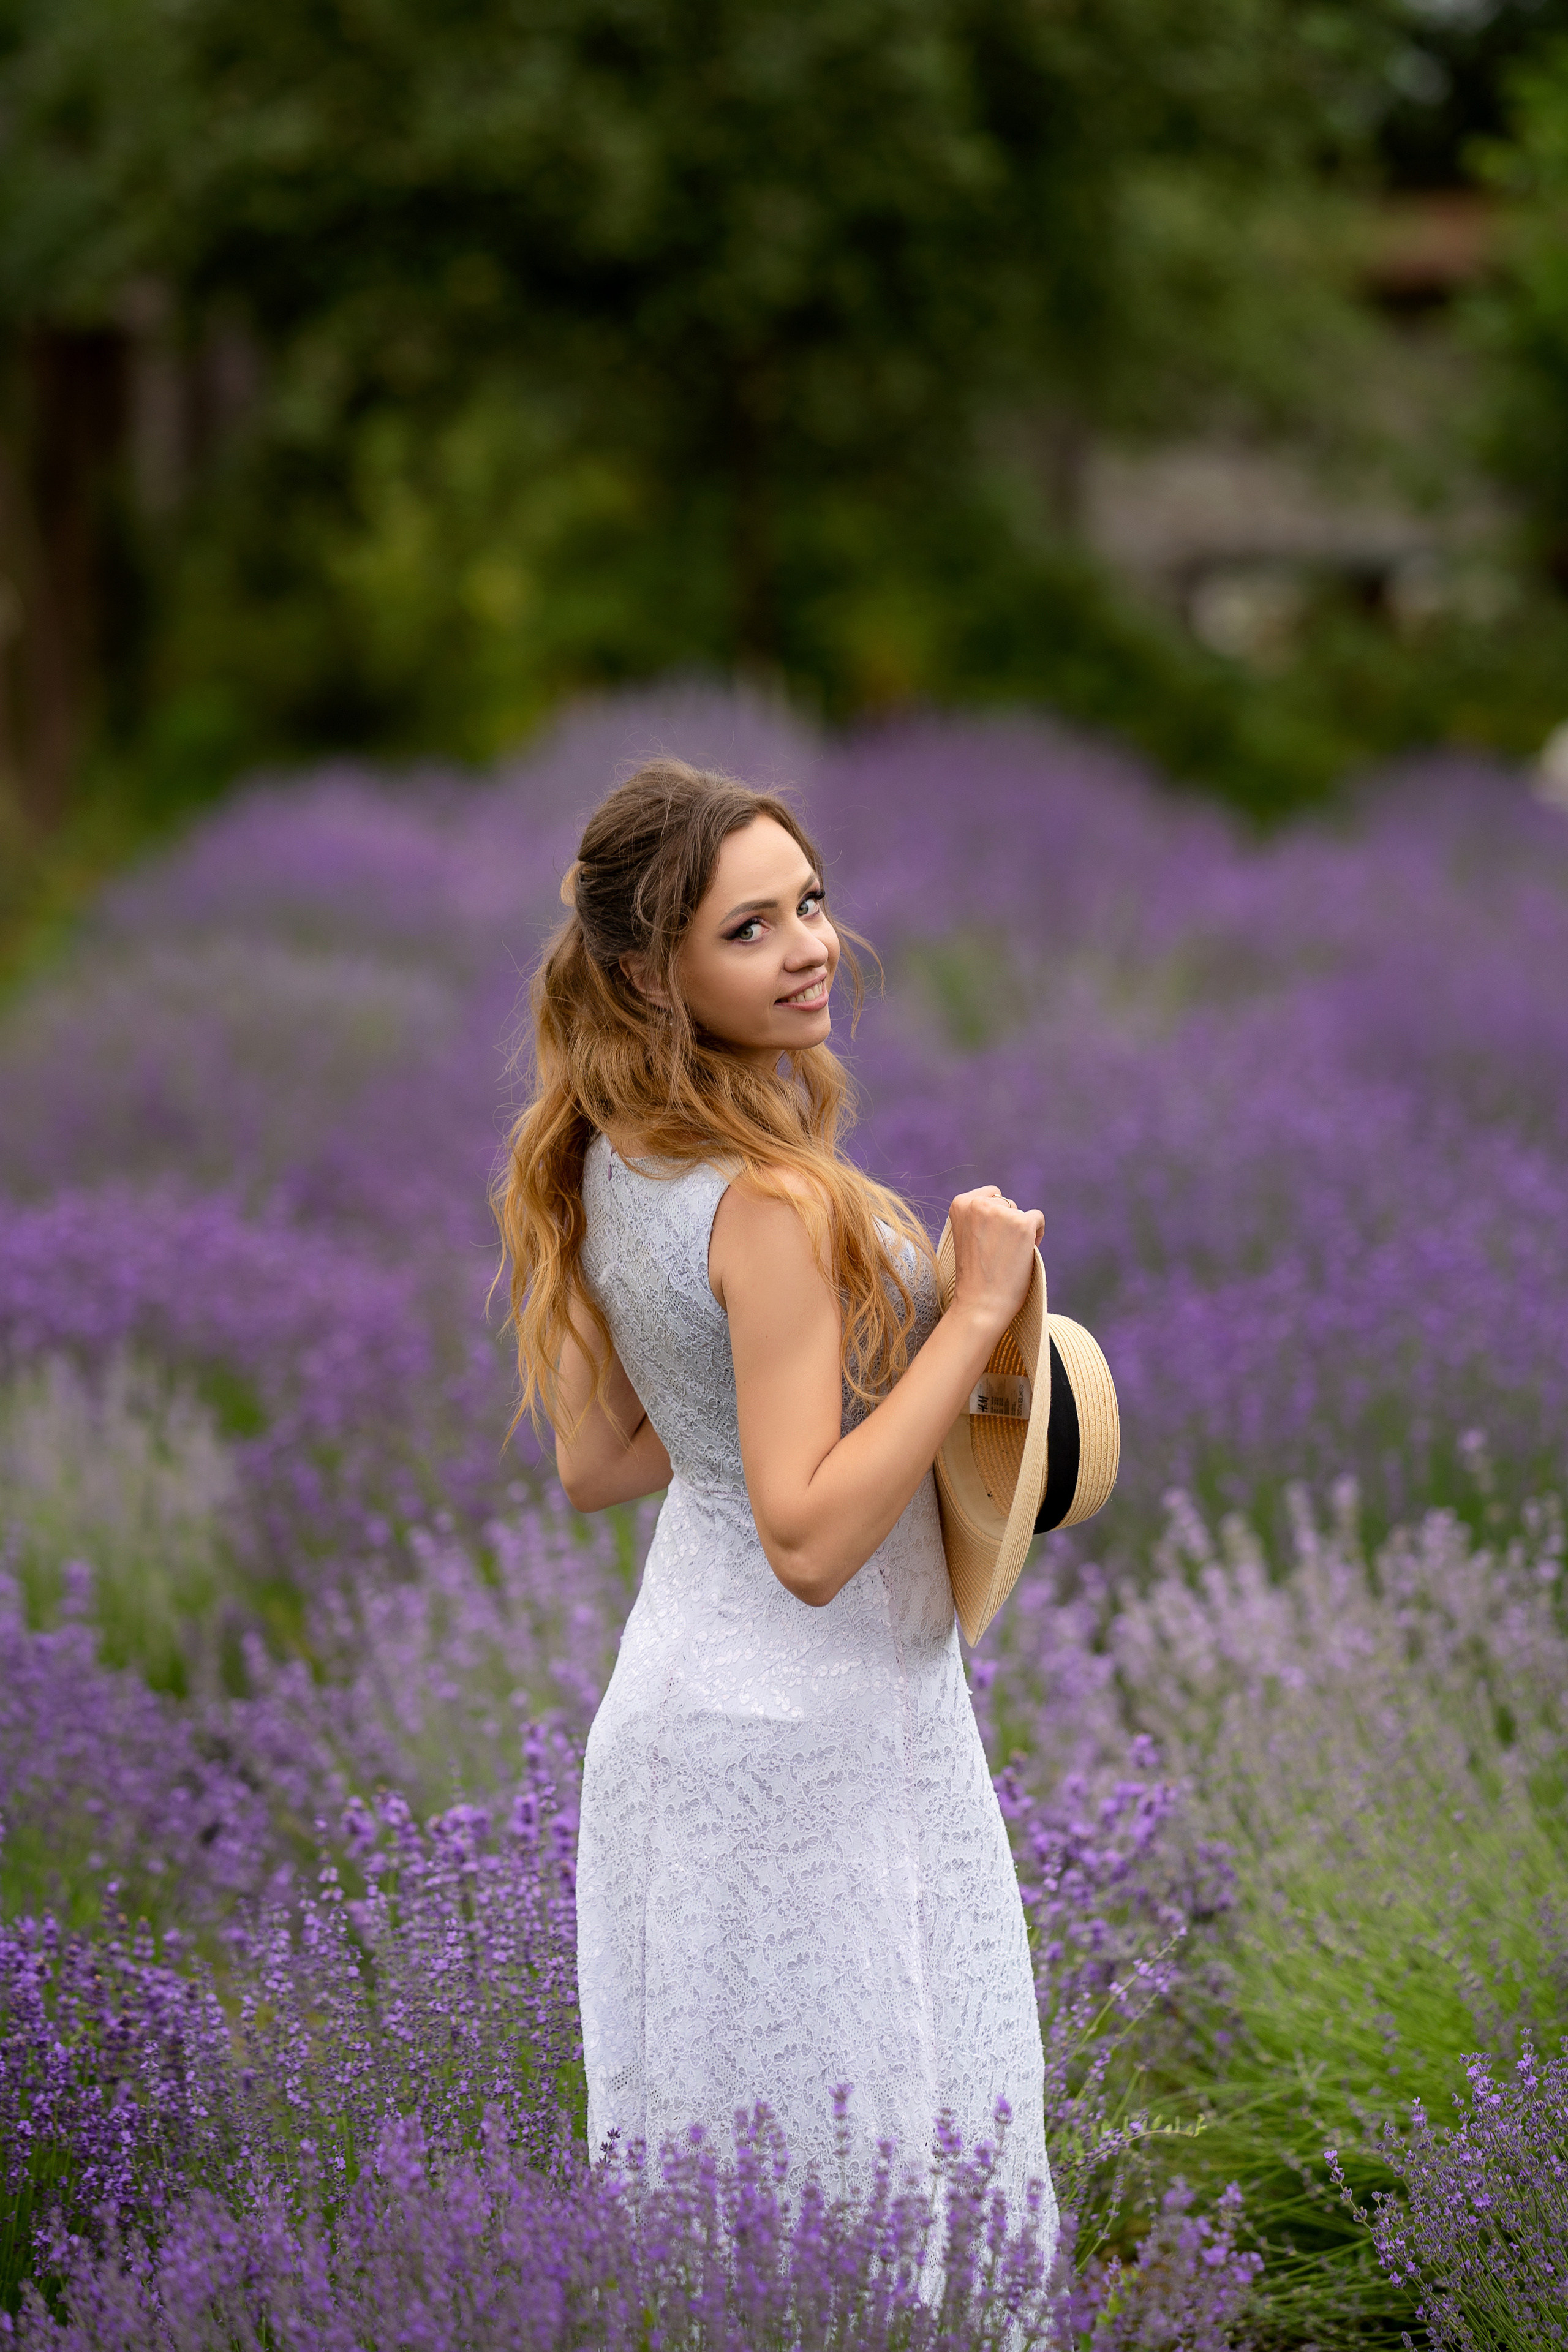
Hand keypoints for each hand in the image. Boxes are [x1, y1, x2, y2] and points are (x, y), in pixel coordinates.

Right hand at [947, 1185, 1043, 1342]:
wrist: (981, 1303)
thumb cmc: (974, 1275)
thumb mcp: (967, 1235)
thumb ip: (979, 1216)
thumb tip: (1006, 1204)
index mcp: (960, 1204)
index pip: (990, 1194)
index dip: (995, 1216)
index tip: (989, 1238)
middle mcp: (979, 1203)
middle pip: (1006, 1203)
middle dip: (1007, 1223)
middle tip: (999, 1251)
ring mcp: (1002, 1213)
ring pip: (1021, 1213)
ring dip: (1021, 1230)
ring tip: (1009, 1255)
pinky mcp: (1023, 1224)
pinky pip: (1038, 1218)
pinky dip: (1037, 1233)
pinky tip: (1026, 1251)